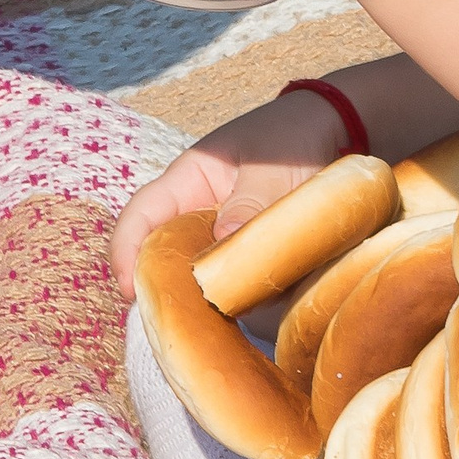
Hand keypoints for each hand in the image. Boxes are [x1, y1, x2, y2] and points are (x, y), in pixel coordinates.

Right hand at [106, 86, 350, 302]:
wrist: (331, 133)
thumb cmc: (292, 138)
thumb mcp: (271, 166)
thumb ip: (250, 202)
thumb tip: (223, 241)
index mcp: (189, 181)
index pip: (142, 214)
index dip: (126, 251)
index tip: (131, 292)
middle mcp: (198, 214)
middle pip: (164, 256)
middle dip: (163, 290)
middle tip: (176, 324)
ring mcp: (222, 239)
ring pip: (200, 277)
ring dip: (207, 302)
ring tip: (220, 325)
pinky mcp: (248, 259)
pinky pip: (234, 286)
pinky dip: (240, 303)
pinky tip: (257, 314)